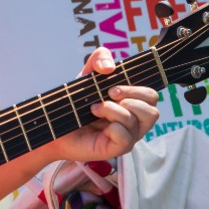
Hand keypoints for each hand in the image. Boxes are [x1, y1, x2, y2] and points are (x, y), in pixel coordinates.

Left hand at [48, 47, 159, 163]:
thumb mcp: (88, 75)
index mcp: (133, 104)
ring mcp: (128, 137)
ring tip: (95, 109)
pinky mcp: (118, 149)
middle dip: (129, 98)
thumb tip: (110, 67)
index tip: (112, 87)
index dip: (136, 88)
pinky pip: (126, 137)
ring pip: (137, 121)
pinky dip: (112, 127)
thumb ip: (100, 59)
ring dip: (114, 110)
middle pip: (152, 110)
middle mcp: (135, 122)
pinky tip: (97, 125)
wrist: (56, 124)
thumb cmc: (76, 103)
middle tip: (107, 96)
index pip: (151, 96)